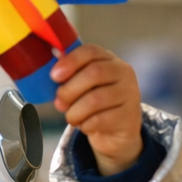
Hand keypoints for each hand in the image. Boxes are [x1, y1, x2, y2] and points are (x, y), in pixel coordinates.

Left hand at [51, 44, 142, 175]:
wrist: (114, 130)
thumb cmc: (92, 101)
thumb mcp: (81, 84)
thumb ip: (68, 74)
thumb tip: (51, 61)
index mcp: (109, 59)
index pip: (91, 51)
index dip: (70, 61)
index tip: (54, 76)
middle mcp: (123, 72)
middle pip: (94, 73)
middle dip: (69, 90)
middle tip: (59, 103)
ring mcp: (129, 93)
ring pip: (95, 99)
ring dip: (74, 111)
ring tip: (71, 116)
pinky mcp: (129, 116)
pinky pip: (100, 119)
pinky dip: (85, 124)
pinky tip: (84, 124)